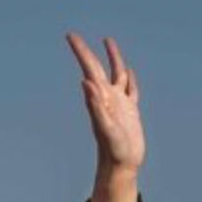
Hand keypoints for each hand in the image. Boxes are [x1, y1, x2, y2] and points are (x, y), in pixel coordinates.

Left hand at [67, 33, 143, 176]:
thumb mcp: (104, 127)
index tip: (70, 36)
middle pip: (96, 68)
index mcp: (100, 98)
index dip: (80, 52)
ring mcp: (119, 104)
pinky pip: (131, 90)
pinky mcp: (131, 112)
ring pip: (116, 74)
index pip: (88, 68)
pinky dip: (130, 79)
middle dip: (86, 51)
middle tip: (72, 36)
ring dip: (112, 58)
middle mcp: (107, 98)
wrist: (121, 166)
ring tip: (107, 41)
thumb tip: (85, 82)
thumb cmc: (113, 150)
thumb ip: (94, 106)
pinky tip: (129, 72)